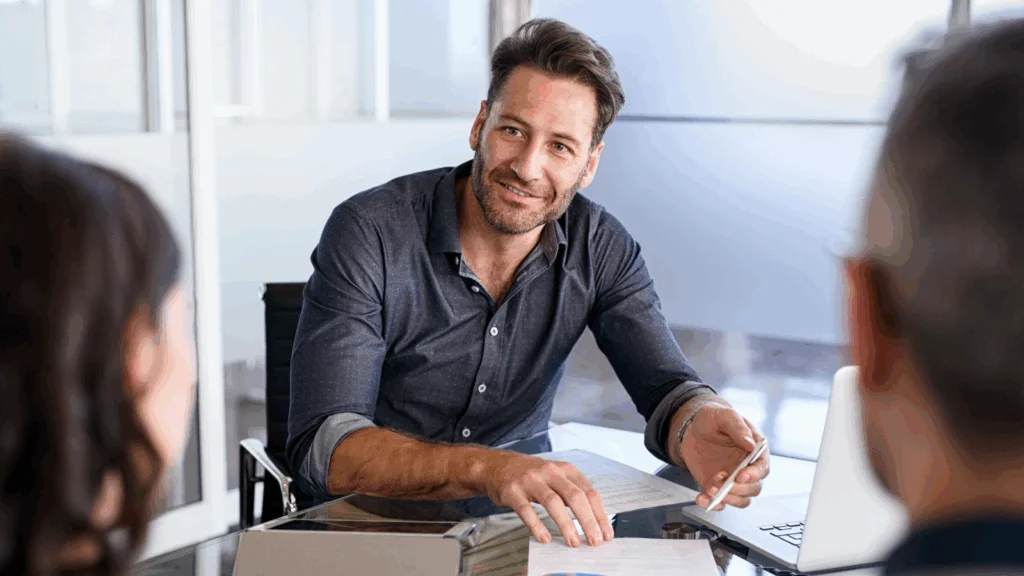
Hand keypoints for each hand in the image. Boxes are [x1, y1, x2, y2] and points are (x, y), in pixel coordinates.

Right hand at [483, 453, 614, 546]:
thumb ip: (573, 493)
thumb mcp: (556, 476)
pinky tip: (544, 537)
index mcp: (565, 470)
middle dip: (587, 521)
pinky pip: (527, 510)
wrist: (498, 465)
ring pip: (553, 502)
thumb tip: (593, 520)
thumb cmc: (531, 475)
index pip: (589, 492)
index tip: (606, 533)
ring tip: (574, 542)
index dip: (599, 514)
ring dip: (566, 525)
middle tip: (594, 540)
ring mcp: (531, 480)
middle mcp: (550, 472)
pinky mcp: (513, 491)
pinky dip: (537, 525)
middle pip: (575, 497)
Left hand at [678, 400, 770, 510]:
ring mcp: (734, 480)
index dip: (755, 474)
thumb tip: (750, 444)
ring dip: (728, 498)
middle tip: (722, 482)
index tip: (741, 476)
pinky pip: (722, 503)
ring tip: (711, 488)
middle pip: (754, 488)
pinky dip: (713, 505)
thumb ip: (737, 426)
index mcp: (754, 449)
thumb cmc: (712, 419)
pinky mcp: (719, 487)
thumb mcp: (723, 415)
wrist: (692, 428)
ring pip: (741, 499)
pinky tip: (702, 498)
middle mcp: (748, 467)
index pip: (762, 467)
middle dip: (739, 489)